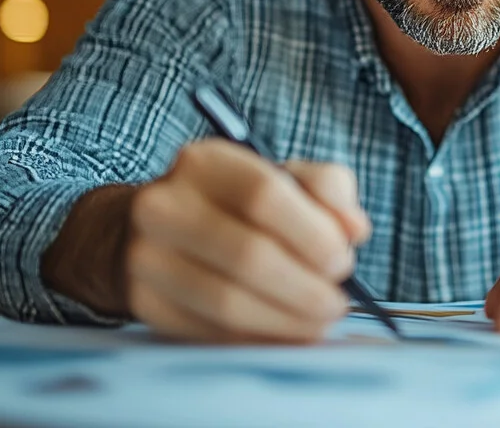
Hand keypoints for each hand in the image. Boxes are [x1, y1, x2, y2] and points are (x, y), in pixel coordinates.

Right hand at [125, 140, 370, 342]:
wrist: (153, 229)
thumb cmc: (235, 204)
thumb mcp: (282, 177)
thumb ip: (327, 190)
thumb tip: (355, 229)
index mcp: (205, 162)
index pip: (263, 195)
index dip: (312, 234)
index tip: (342, 262)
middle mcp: (165, 205)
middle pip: (247, 254)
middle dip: (305, 287)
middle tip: (336, 303)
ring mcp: (146, 256)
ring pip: (227, 301)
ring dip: (285, 321)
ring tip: (317, 323)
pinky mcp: (145, 301)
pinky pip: (209, 331)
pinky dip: (257, 338)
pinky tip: (283, 334)